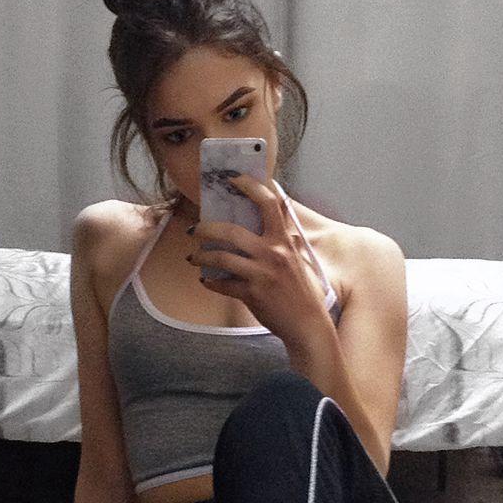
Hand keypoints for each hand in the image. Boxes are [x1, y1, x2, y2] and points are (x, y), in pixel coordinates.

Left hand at [185, 173, 330, 350]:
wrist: (307, 324)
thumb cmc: (302, 291)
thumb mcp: (297, 258)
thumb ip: (283, 239)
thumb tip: (268, 220)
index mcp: (284, 240)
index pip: (268, 202)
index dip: (249, 185)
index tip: (231, 178)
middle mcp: (273, 253)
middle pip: (231, 231)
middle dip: (206, 228)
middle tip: (195, 229)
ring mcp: (261, 274)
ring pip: (220, 257)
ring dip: (202, 256)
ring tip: (194, 257)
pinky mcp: (252, 294)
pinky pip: (222, 284)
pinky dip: (210, 282)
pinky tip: (206, 280)